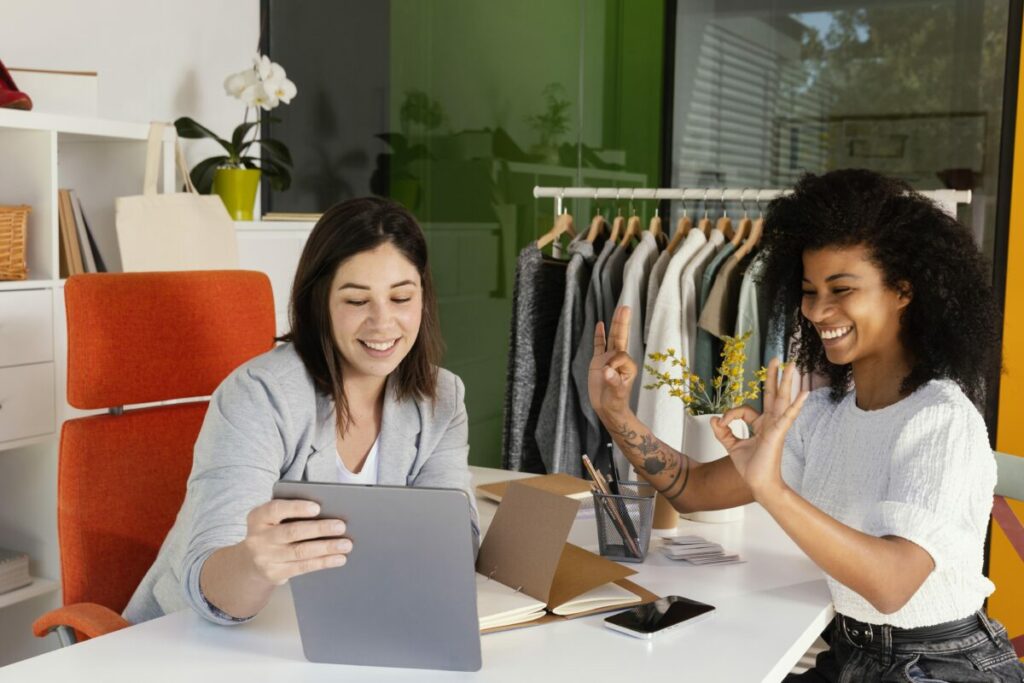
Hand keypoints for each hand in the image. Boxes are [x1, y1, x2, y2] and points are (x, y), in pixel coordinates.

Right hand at [240, 499, 351, 585]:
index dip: (297, 508)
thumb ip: (291, 513)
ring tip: (346, 544)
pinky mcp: (275, 574)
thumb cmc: (272, 532)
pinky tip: (338, 558)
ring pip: (300, 552)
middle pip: (292, 532)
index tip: (317, 507)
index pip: (276, 509)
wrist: (251, 562)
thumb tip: (327, 511)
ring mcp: (265, 558)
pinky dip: (323, 562)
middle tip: (341, 526)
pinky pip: (303, 567)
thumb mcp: (273, 520)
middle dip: (320, 529)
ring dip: (326, 548)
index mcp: (258, 517)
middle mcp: (259, 538)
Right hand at [589, 306, 635, 420]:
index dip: (613, 361)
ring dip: (615, 324)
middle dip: (623, 323)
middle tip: (625, 308)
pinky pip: (599, 345)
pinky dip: (599, 335)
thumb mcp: (616, 394)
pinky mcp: (599, 362)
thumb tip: (607, 371)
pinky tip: (600, 324)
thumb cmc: (615, 403)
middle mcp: (620, 360)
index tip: (606, 373)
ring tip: (619, 309)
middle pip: (621, 338)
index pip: (620, 355)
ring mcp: (609, 359)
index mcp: (628, 366)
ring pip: (612, 338)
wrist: (608, 409)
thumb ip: (613, 382)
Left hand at [709, 358, 807, 498]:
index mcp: (761, 425)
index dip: (730, 415)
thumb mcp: (731, 446)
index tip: (722, 423)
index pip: (744, 410)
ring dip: (787, 382)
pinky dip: (795, 404)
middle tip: (777, 360)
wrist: (759, 484)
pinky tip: (804, 394)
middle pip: (773, 395)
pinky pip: (787, 416)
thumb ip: (722, 432)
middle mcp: (771, 423)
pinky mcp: (778, 433)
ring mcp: (776, 427)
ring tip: (793, 366)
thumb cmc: (751, 468)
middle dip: (774, 376)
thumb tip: (714, 418)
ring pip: (781, 400)